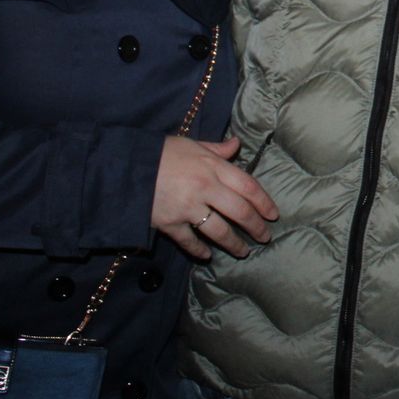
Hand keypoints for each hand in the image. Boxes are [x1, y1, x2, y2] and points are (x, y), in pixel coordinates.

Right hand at [152, 136, 278, 259]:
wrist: (125, 167)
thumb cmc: (160, 152)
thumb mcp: (191, 144)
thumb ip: (216, 149)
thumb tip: (236, 143)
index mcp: (213, 167)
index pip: (248, 186)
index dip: (264, 202)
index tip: (273, 214)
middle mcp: (205, 188)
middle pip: (240, 212)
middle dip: (256, 227)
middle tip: (265, 237)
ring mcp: (188, 208)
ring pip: (219, 230)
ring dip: (234, 244)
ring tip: (243, 251)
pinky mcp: (170, 223)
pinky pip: (189, 241)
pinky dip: (199, 250)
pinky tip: (207, 255)